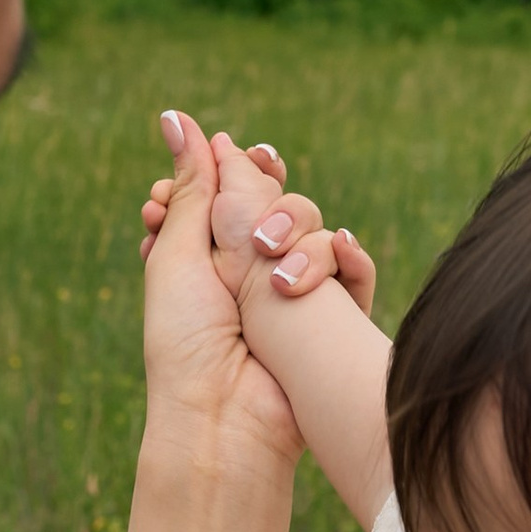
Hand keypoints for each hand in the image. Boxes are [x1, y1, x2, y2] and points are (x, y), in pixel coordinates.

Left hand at [143, 132, 376, 316]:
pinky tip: (336, 254)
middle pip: (279, 200)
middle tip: (247, 222)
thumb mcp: (175, 251)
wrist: (225, 415)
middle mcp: (251, 269)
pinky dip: (348, 258)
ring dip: (296, 234)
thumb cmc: (187, 339)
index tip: (228, 150)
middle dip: (264, 201)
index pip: (231, 189)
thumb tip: (175, 116)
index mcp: (207, 254)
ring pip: (317, 227)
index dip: (236, 165)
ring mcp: (295, 292)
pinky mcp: (331, 317)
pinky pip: (354, 270)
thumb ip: (189, 184)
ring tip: (270, 267)